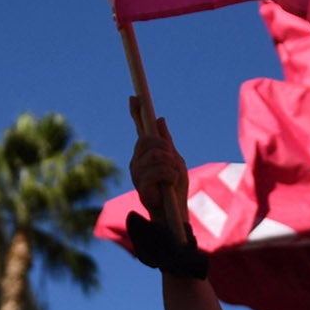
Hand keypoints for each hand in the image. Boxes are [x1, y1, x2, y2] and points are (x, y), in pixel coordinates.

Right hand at [127, 107, 189, 226]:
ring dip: (170, 165)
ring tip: (172, 178)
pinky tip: (169, 184)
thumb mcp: (174, 160)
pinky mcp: (140, 184)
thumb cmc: (174, 187)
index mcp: (146, 153)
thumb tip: (159, 119)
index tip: (134, 97)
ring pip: (156, 155)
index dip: (137, 113)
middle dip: (164, 148)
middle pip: (148, 140)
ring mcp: (137, 172)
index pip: (140, 129)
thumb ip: (166, 142)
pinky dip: (170, 176)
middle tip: (172, 162)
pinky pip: (159, 170)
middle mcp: (138, 160)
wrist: (174, 211)